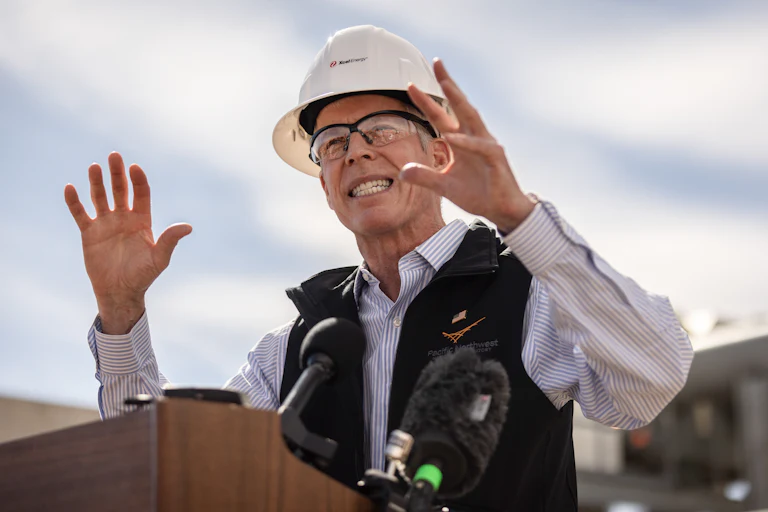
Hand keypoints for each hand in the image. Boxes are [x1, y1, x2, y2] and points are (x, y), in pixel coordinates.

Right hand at [64, 152, 191, 333]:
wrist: (120, 291)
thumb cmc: (143, 275)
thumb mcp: (159, 258)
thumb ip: (170, 240)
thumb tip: (188, 227)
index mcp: (142, 220)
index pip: (141, 193)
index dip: (138, 180)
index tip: (134, 168)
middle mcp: (124, 218)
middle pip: (120, 190)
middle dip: (117, 174)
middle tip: (114, 156)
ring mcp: (106, 224)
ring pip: (100, 197)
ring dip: (97, 182)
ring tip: (94, 167)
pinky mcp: (89, 233)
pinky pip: (80, 214)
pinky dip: (74, 202)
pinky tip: (70, 188)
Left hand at [401, 59, 535, 232]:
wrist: (502, 209)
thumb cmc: (478, 193)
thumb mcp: (444, 187)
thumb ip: (425, 177)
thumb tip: (402, 173)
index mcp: (460, 140)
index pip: (440, 116)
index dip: (426, 101)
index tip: (410, 85)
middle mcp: (473, 137)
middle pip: (459, 105)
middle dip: (448, 83)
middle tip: (437, 63)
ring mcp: (486, 145)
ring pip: (471, 117)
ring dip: (459, 99)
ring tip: (446, 83)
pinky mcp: (496, 158)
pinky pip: (479, 147)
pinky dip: (465, 142)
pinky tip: (451, 136)